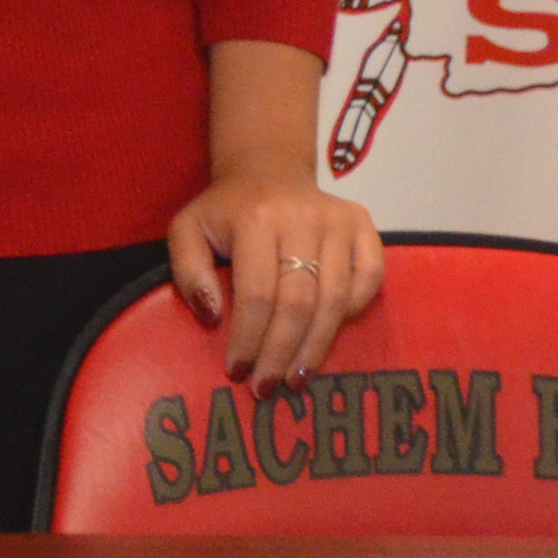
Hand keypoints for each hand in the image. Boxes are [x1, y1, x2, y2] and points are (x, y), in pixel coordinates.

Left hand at [168, 165, 384, 385]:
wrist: (267, 170)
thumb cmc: (225, 210)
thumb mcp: (188, 231)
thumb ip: (189, 272)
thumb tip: (213, 316)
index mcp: (256, 218)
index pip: (257, 293)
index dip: (249, 338)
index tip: (238, 371)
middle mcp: (302, 217)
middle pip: (298, 302)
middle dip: (281, 353)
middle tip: (267, 387)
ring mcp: (339, 220)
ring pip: (334, 298)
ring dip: (315, 346)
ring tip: (296, 379)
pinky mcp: (363, 225)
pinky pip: (370, 278)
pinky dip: (353, 310)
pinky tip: (328, 335)